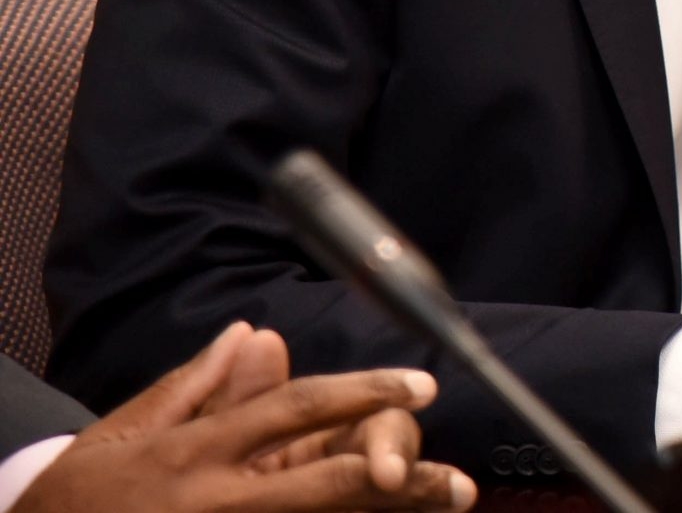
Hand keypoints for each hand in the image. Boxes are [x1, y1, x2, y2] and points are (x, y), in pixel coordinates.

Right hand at [19, 321, 476, 512]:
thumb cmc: (77, 502)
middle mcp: (216, 502)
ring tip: (438, 509)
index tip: (421, 384)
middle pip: (325, 486)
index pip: (297, 410)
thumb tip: (254, 335)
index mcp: (197, 453)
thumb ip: (196, 386)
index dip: (366, 392)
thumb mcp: (125, 434)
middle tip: (455, 481)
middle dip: (398, 480)